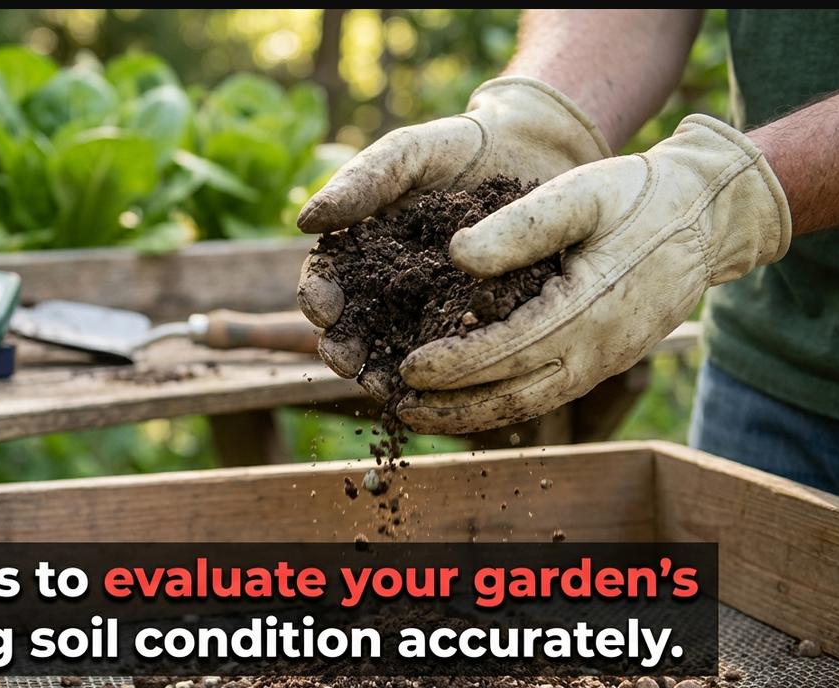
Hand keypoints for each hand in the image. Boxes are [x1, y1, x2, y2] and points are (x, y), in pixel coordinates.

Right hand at [296, 76, 610, 381]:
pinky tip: (441, 388)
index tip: (322, 309)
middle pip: (354, 330)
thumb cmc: (459, 148)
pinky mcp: (475, 327)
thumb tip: (304, 222)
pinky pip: (454, 357)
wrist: (535, 150)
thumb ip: (360, 182)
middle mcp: (389, 291)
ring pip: (398, 354)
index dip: (317, 300)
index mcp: (361, 252)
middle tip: (349, 363)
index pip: (326, 283)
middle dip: (345, 350)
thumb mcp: (407, 154)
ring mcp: (431, 313)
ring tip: (387, 387)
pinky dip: (442, 377)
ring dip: (385, 375)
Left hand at [395, 114, 791, 432]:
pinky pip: (544, 396)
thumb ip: (521, 225)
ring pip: (527, 406)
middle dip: (451, 408)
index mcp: (588, 309)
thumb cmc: (639, 197)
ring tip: (419, 416)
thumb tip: (457, 254)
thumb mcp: (581, 194)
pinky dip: (500, 406)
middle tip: (397, 407)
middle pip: (512, 397)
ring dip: (471, 416)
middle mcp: (596, 350)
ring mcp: (602, 363)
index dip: (454, 365)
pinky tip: (464, 402)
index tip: (406, 370)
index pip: (507, 351)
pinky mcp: (602, 363)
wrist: (708, 217)